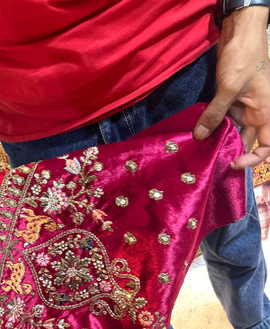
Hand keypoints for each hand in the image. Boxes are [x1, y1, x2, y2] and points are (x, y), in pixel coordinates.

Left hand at [194, 6, 269, 168]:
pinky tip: (199, 132)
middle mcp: (257, 112)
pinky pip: (223, 118)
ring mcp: (244, 106)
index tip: (234, 162)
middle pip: (246, 140)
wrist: (240, 32)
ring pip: (232, 130)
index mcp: (266, 112)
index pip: (267, 145)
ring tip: (202, 149)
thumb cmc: (244, 57)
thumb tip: (200, 136)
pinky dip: (213, 125)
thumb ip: (216, 113)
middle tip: (212, 160)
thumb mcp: (228, 88)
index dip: (253, 158)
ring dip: (219, 138)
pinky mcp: (231, 100)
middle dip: (231, 150)